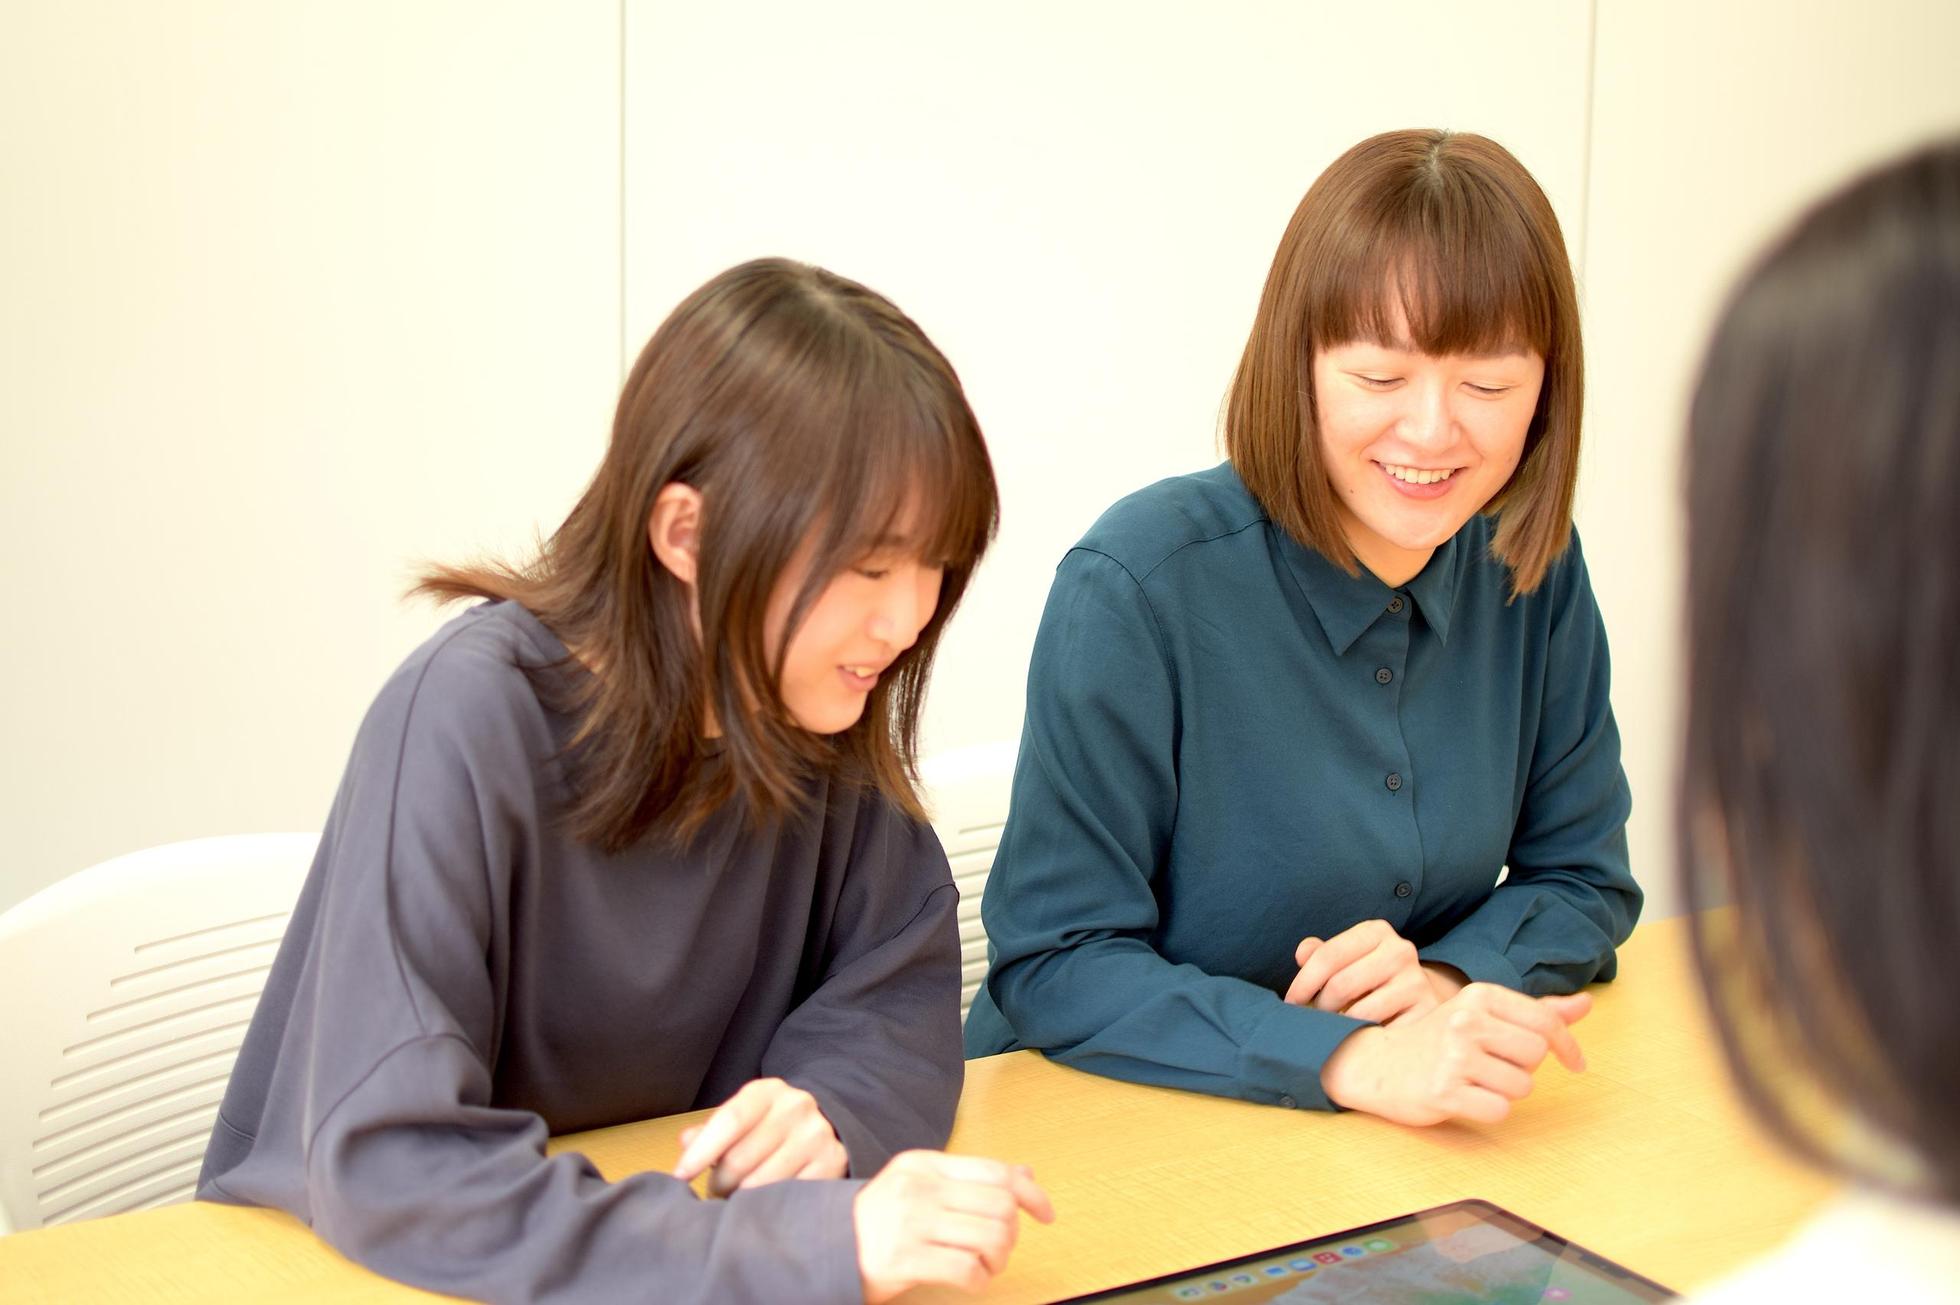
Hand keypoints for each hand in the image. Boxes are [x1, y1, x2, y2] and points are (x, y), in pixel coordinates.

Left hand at [672, 1077, 847, 1195]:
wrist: (826, 1127)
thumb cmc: (769, 1127)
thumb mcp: (742, 1118)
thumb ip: (711, 1130)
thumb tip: (686, 1142)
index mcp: (767, 1091)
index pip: (729, 1120)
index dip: (701, 1152)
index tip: (680, 1176)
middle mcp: (796, 1107)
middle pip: (740, 1159)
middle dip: (719, 1182)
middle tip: (717, 1189)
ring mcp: (816, 1136)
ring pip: (761, 1183)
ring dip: (741, 1198)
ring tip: (739, 1195)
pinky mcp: (832, 1163)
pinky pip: (786, 1195)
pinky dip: (768, 1205)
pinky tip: (765, 1202)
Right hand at [856, 1151, 1055, 1302]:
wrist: (823, 1245)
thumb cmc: (879, 1219)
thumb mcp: (921, 1185)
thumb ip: (970, 1179)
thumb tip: (1025, 1175)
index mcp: (925, 1164)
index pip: (995, 1171)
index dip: (1030, 1194)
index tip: (1045, 1214)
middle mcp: (920, 1188)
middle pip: (1000, 1206)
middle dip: (1011, 1233)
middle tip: (998, 1247)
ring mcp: (912, 1223)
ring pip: (991, 1237)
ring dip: (998, 1258)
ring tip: (985, 1264)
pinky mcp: (905, 1260)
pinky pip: (968, 1270)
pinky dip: (980, 1280)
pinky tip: (970, 1278)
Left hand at [1285, 920, 1440, 1024]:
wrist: (1419, 997)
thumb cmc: (1370, 977)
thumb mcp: (1347, 958)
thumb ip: (1320, 954)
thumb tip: (1302, 954)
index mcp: (1376, 931)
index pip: (1328, 955)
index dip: (1303, 982)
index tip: (1291, 1002)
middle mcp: (1400, 951)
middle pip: (1341, 984)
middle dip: (1320, 1006)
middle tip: (1315, 1019)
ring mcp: (1416, 981)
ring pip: (1359, 1011)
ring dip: (1338, 1026)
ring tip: (1334, 1028)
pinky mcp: (1425, 1011)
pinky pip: (1381, 1032)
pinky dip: (1362, 1039)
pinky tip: (1357, 1038)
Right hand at [1318, 983, 1591, 1125]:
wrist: (1375, 1063)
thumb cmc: (1438, 1040)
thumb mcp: (1482, 1015)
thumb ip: (1535, 1012)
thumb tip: (1587, 1004)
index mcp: (1478, 996)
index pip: (1544, 1021)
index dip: (1568, 1046)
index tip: (1575, 1064)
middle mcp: (1465, 1020)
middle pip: (1535, 1055)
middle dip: (1523, 1067)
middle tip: (1493, 1066)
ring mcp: (1453, 1056)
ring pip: (1521, 1086)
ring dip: (1505, 1090)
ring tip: (1474, 1080)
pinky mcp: (1443, 1091)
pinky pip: (1499, 1110)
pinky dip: (1488, 1109)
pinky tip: (1464, 1097)